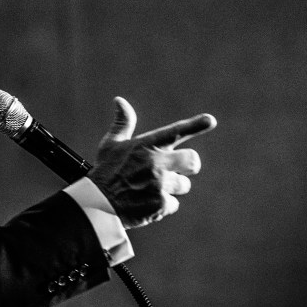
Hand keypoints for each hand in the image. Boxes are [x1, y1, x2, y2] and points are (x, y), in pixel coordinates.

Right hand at [87, 97, 215, 228]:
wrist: (96, 204)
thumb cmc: (105, 171)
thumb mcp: (111, 144)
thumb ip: (123, 123)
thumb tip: (120, 100)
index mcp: (146, 145)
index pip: (175, 131)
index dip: (195, 125)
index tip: (210, 120)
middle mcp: (156, 162)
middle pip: (192, 161)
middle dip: (186, 166)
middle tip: (171, 170)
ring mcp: (159, 184)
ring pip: (183, 185)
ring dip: (170, 188)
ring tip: (149, 190)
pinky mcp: (160, 204)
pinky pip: (172, 204)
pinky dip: (161, 206)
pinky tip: (145, 203)